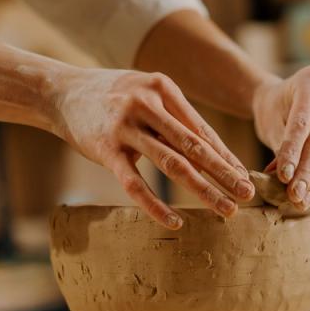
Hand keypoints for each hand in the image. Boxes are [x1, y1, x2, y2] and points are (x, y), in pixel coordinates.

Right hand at [50, 68, 254, 228]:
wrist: (60, 92)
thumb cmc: (112, 96)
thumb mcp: (146, 94)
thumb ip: (175, 118)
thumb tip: (213, 151)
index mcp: (163, 89)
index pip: (202, 131)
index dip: (226, 156)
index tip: (246, 177)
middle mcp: (147, 104)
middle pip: (195, 147)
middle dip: (225, 173)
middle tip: (249, 194)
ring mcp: (126, 127)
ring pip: (173, 165)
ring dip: (204, 190)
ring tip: (226, 210)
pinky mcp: (106, 149)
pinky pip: (135, 183)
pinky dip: (156, 205)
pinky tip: (176, 221)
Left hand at [252, 65, 309, 209]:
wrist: (283, 100)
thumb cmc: (273, 110)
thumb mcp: (270, 122)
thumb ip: (280, 146)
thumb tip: (285, 179)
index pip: (303, 122)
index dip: (293, 152)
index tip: (283, 177)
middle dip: (308, 171)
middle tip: (295, 195)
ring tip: (306, 201)